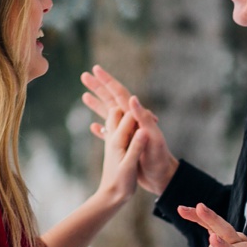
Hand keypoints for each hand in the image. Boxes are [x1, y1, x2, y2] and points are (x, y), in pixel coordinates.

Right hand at [80, 65, 177, 195]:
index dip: (107, 81)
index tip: (95, 68)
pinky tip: (93, 126)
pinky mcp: (124, 144)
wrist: (162, 177)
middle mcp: (131, 121)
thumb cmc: (160, 159)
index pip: (120, 94)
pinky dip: (101, 127)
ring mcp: (127, 132)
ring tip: (84, 95)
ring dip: (97, 103)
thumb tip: (131, 98)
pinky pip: (110, 132)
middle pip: (111, 99)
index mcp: (136, 117)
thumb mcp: (153, 138)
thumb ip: (143, 119)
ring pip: (108, 113)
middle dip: (98, 87)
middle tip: (84, 75)